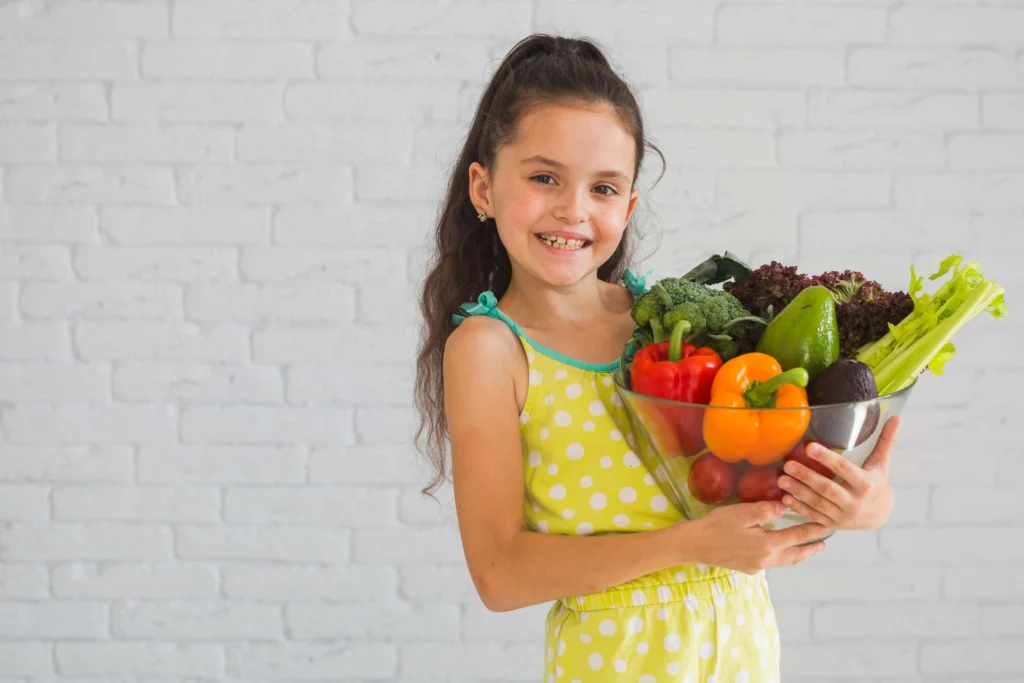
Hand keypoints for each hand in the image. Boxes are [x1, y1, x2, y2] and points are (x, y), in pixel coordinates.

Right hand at [684, 500, 828, 574]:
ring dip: (797, 553)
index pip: (797, 536)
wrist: (694, 545)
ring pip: (784, 561)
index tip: (827, 525)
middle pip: (795, 555)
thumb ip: (766, 510)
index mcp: (768, 545)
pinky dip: (782, 555)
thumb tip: (784, 507)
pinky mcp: (747, 568)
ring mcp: (756, 566)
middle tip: (824, 543)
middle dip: (811, 549)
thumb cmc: (717, 526)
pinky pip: (771, 562)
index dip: (813, 530)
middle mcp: (766, 560)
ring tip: (807, 548)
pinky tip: (778, 548)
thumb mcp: (742, 513)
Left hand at [778, 416, 901, 530]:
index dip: (827, 458)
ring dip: (798, 491)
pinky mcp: (833, 524)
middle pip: (827, 488)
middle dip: (806, 476)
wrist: (880, 515)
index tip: (809, 446)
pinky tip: (784, 498)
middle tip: (787, 464)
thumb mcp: (881, 463)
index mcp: (867, 484)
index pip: (844, 469)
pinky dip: (799, 508)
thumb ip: (886, 441)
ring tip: (781, 479)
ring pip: (818, 503)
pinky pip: (813, 516)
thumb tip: (897, 417)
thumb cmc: (877, 483)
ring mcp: (843, 516)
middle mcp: (855, 502)